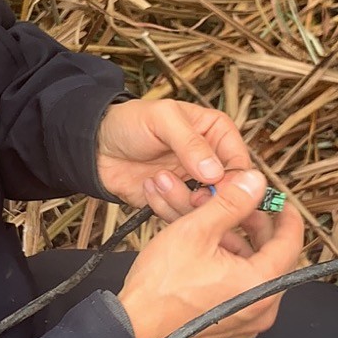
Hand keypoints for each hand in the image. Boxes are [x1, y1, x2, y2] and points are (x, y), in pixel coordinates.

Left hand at [97, 96, 252, 219]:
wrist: (97, 147)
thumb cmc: (129, 122)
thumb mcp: (162, 120)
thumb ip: (190, 143)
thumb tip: (215, 172)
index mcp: (217, 133)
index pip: (240, 161)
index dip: (232, 178)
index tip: (216, 186)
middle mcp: (211, 161)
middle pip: (228, 191)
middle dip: (210, 197)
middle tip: (193, 197)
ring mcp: (194, 185)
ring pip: (207, 208)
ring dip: (183, 202)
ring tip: (158, 181)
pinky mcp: (176, 202)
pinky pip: (183, 217)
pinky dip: (168, 209)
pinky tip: (150, 188)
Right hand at [117, 168, 304, 337]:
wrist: (131, 328)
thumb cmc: (160, 285)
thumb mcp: (196, 230)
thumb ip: (232, 203)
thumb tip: (256, 182)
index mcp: (260, 285)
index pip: (290, 243)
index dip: (285, 215)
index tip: (280, 201)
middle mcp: (260, 309)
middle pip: (269, 257)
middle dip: (251, 226)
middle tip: (239, 206)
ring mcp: (244, 321)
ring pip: (249, 272)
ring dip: (232, 244)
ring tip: (209, 224)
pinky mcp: (227, 327)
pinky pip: (236, 289)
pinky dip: (224, 267)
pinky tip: (203, 249)